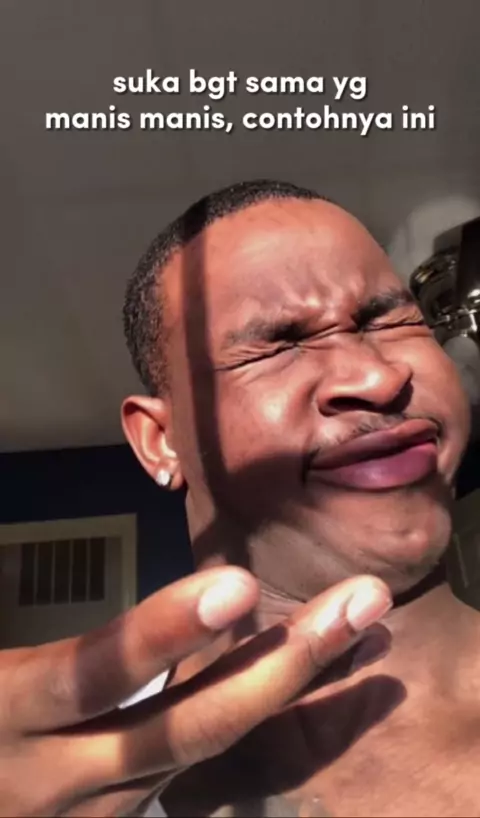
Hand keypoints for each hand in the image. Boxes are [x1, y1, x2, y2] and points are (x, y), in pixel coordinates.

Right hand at [0, 567, 390, 815]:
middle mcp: (67, 780)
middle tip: (364, 602)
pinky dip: (269, 721)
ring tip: (365, 631)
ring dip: (294, 693)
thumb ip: (73, 646)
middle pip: (187, 731)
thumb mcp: (5, 676)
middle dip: (282, 668)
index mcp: (18, 715)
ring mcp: (104, 814)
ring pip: (212, 755)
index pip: (93, 675)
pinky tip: (322, 675)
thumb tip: (163, 595)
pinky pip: (207, 772)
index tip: (239, 584)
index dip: (162, 633)